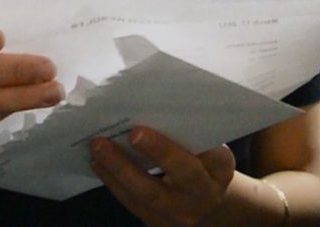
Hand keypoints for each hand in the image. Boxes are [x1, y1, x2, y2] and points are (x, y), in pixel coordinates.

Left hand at [90, 127, 235, 226]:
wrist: (205, 206)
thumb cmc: (202, 164)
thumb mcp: (209, 150)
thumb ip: (191, 133)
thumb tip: (155, 105)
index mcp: (220, 169)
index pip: (211, 154)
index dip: (192, 139)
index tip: (166, 124)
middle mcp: (204, 194)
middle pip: (183, 174)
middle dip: (158, 153)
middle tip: (133, 132)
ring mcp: (180, 214)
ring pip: (149, 193)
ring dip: (120, 168)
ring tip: (99, 146)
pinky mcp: (157, 223)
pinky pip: (132, 203)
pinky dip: (113, 181)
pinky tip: (98, 163)